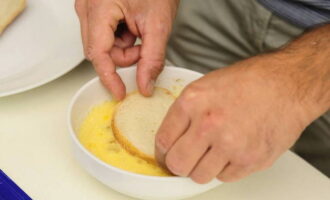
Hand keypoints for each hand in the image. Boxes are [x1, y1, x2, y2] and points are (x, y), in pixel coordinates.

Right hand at [75, 0, 178, 99]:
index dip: (109, 78)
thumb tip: (144, 85)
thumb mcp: (158, 24)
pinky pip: (105, 36)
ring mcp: (89, 8)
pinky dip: (122, 39)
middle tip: (144, 48)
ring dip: (124, 48)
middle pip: (100, 52)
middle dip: (124, 57)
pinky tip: (133, 28)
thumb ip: (152, 58)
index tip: (120, 92)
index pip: (98, 54)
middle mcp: (87, 8)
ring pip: (103, 46)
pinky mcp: (95, 10)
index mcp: (99, 8)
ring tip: (140, 32)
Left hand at [155, 55, 312, 182]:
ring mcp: (230, 145)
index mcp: (193, 102)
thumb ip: (186, 113)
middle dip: (179, 165)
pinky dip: (225, 168)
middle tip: (186, 159)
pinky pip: (225, 177)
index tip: (166, 155)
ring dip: (203, 168)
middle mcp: (209, 125)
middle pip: (178, 164)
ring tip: (213, 153)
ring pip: (199, 176)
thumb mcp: (206, 85)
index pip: (163, 141)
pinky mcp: (249, 160)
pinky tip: (232, 151)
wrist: (287, 84)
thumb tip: (173, 137)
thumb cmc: (250, 81)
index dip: (163, 152)